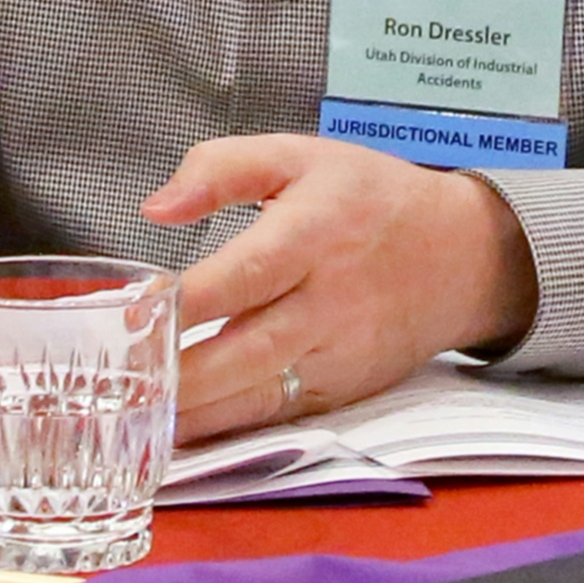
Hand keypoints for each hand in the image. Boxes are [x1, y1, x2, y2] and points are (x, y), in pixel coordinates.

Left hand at [141, 133, 537, 443]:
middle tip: (122, 381)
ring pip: (260, 396)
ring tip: (136, 417)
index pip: (246, 273)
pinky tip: (181, 428)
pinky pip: (279, 414)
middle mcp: (329, 299)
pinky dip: (228, 427)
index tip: (135, 310)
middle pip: (249, 349)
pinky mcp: (343, 390)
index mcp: (314, 232)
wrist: (461, 254)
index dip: (187, 299)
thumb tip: (156, 207)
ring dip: (195, 413)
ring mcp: (339, 353)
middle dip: (181, 374)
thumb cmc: (371, 196)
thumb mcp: (300, 155)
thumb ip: (223, 168)